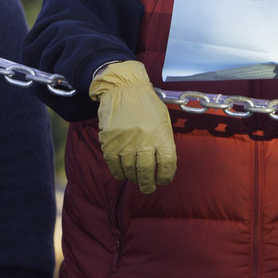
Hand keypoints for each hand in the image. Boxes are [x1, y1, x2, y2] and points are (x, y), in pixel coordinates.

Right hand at [89, 60, 175, 192]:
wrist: (124, 89)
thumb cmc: (147, 105)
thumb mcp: (163, 120)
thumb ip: (164, 141)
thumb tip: (163, 164)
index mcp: (161, 135)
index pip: (167, 164)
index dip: (166, 176)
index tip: (164, 180)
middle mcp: (144, 141)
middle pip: (147, 172)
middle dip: (148, 184)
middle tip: (148, 188)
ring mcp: (125, 142)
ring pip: (129, 171)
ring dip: (133, 178)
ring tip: (136, 179)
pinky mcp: (110, 142)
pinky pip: (114, 165)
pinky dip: (119, 173)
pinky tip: (123, 173)